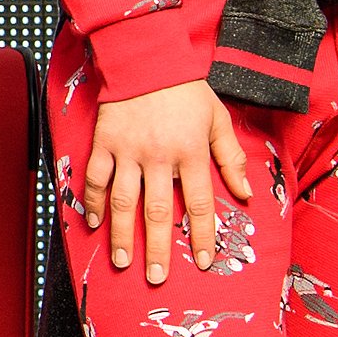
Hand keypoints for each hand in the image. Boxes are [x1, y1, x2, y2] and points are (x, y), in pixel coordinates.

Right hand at [84, 79, 254, 284]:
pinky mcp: (104, 143)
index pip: (199, 203)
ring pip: (123, 201)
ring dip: (122, 234)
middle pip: (158, 211)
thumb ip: (231, 158)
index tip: (204, 261)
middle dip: (158, 248)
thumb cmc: (186, 90)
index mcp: (190, 153)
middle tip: (156, 277)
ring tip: (123, 261)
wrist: (147, 59)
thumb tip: (244, 194)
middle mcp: (159, 157)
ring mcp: (128, 151)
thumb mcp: (217, 120)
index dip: (203, 235)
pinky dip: (93, 202)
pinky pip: (96, 178)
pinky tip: (93, 223)